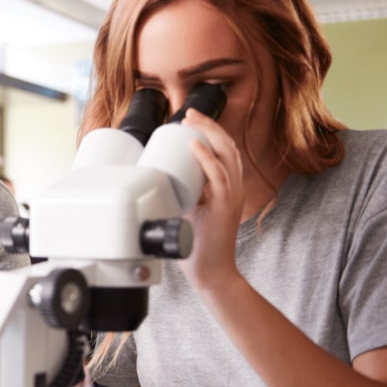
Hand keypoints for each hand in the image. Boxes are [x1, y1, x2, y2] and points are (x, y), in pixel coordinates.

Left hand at [180, 110, 244, 290]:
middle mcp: (232, 188)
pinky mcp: (225, 208)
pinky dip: (207, 159)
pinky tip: (195, 147)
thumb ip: (177, 195)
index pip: (223, 151)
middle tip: (188, 113)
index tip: (190, 120)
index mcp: (226, 188)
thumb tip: (154, 180)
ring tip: (190, 121)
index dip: (209, 132)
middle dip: (207, 126)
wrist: (210, 273)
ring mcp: (231, 197)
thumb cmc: (196, 246)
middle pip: (226, 146)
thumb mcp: (186, 212)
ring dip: (207, 134)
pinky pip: (218, 178)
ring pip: (225, 155)